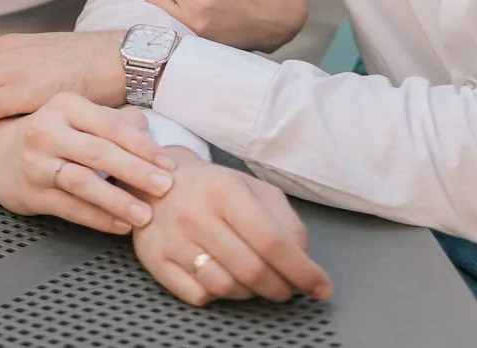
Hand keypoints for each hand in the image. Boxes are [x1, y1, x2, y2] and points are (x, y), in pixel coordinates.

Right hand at [0, 92, 175, 233]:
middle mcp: (48, 130)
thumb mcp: (74, 116)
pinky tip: (120, 225)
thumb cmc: (46, 132)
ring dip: (117, 200)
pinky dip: (97, 218)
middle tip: (166, 188)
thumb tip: (147, 128)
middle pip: (99, 152)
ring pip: (83, 182)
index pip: (111, 125)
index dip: (142, 145)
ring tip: (145, 215)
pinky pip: (69, 208)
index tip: (169, 164)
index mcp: (65, 105)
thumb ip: (111, 121)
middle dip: (136, 172)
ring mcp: (35, 163)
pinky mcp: (29, 193)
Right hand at [132, 149, 331, 305]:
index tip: (321, 286)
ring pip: (226, 288)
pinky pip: (200, 296)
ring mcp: (173, 240)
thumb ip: (283, 219)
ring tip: (257, 281)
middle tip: (289, 288)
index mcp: (225, 189)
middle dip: (280, 287)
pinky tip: (225, 278)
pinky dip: (221, 295)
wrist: (155, 180)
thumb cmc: (213, 188)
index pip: (272, 241)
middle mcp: (196, 214)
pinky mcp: (156, 261)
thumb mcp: (252, 188)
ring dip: (252, 293)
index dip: (302, 270)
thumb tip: (303, 257)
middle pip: (251, 270)